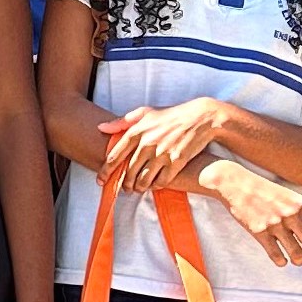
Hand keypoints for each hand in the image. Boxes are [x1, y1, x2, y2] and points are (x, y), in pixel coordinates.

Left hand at [103, 98, 233, 192]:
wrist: (201, 118)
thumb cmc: (171, 115)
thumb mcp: (146, 112)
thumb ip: (122, 121)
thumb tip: (100, 128)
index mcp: (137, 131)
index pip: (114, 156)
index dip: (105, 172)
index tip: (100, 181)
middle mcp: (147, 143)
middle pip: (128, 171)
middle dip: (124, 183)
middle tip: (125, 189)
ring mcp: (162, 153)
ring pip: (144, 179)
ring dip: (139, 187)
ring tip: (138, 189)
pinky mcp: (177, 161)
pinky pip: (161, 181)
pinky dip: (156, 186)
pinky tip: (155, 185)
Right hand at [203, 161, 301, 266]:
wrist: (237, 184)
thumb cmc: (265, 191)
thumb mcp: (291, 196)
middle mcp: (292, 215)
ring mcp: (275, 224)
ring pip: (296, 254)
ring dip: (299, 261)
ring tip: (296, 260)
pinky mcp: (259, 232)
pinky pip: (276, 255)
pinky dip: (281, 261)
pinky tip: (281, 260)